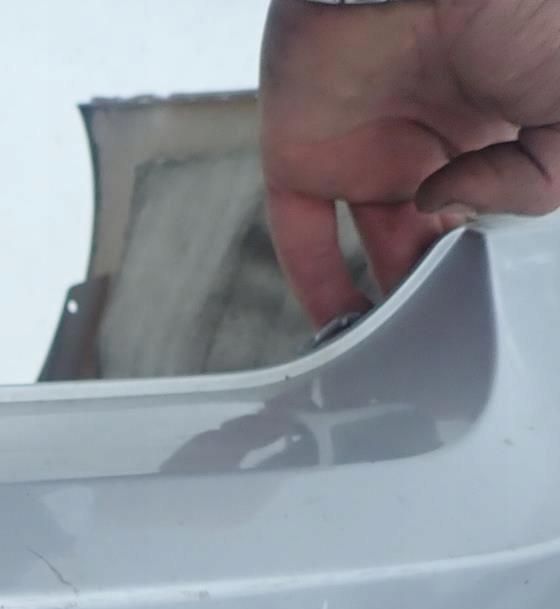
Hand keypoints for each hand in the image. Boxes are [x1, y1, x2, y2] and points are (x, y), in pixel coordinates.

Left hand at [260, 0, 559, 324]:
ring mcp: (367, 145)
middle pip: (438, 234)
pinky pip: (299, 232)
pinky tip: (336, 330)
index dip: (502, 247)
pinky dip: (313, 283)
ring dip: (385, 298)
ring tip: (402, 348)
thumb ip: (540, 180)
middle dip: (446, 284)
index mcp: (502, 122)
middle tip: (452, 332)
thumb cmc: (515, 7)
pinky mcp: (302, 150)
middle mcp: (434, 138)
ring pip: (374, 244)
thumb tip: (458, 216)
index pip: (501, 205)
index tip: (504, 293)